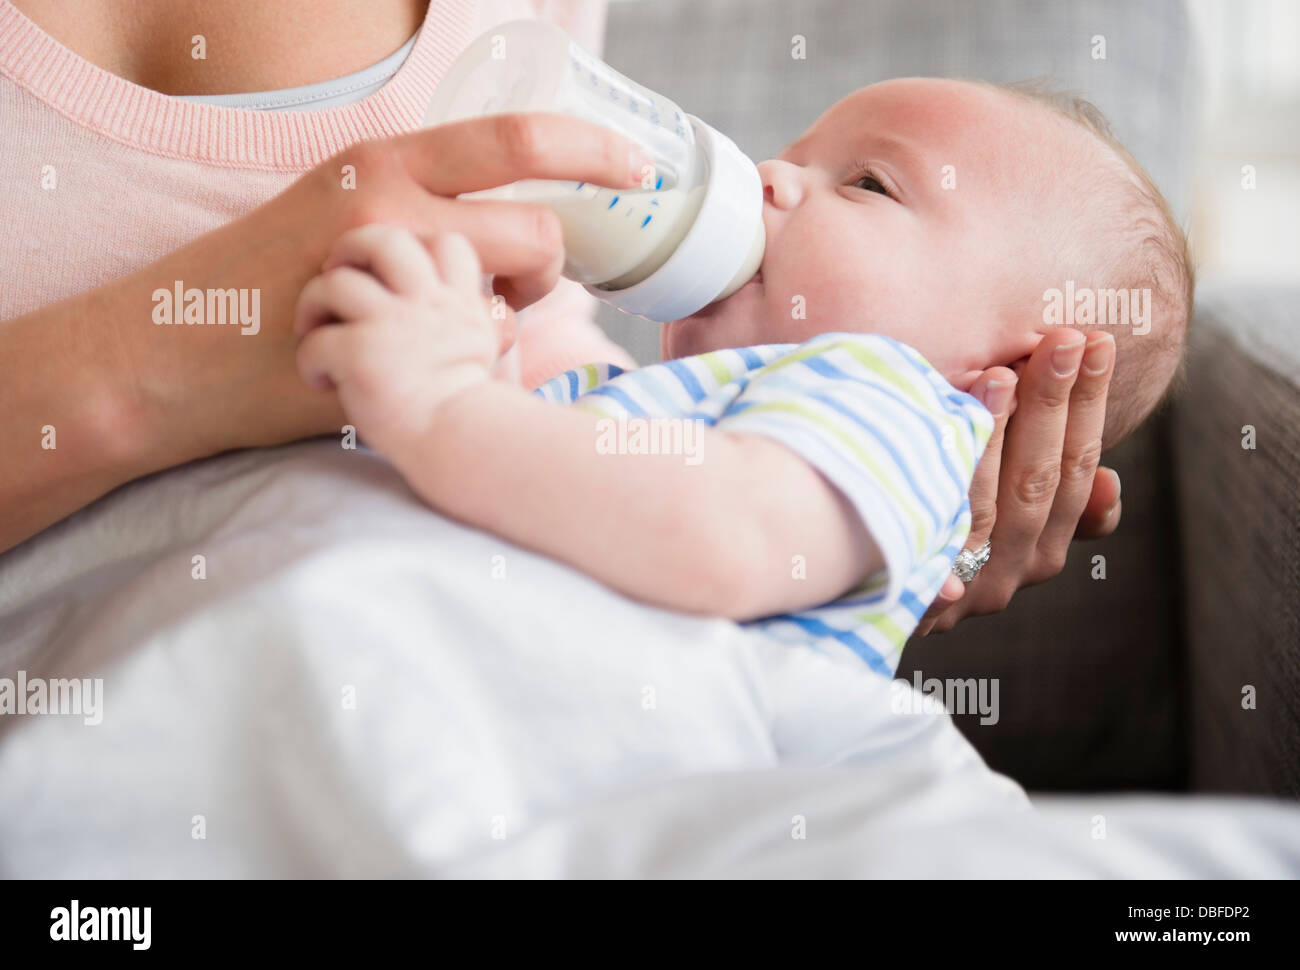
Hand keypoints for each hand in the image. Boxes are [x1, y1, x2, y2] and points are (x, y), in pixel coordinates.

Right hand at [113, 113, 650, 463]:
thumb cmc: (259, 277)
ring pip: (515, 297)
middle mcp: (393, 209)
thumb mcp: (337, 205)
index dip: (594, 150)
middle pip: (539, 230)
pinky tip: (422, 356)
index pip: (517, 138)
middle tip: (523, 285)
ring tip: (458, 321)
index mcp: (385, 161)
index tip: (641, 166)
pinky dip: (471, 355)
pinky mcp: (385, 350)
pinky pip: (473, 352)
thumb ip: (418, 208)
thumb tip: (503, 234)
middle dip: (552, 266)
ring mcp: (391, 285)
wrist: (169, 350)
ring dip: (514, 313)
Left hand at [295, 225, 502, 459]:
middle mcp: (428, 303)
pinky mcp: (361, 353)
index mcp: (459, 300)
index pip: (445, 242)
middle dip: (351, 249)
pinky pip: (316, 341)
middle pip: (386, 238)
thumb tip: (483, 304)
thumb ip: (472, 315)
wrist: (460, 444)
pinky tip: (320, 380)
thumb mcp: (483, 349)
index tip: (395, 277)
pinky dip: (309, 360)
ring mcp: (394, 325)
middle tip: (336, 273)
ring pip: (337, 281)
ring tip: (314, 329)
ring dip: (314, 303)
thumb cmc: (468, 410)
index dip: (414, 248)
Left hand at [915, 328, 1120, 635]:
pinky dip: (951, 465)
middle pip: (1043, 481)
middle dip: (1058, 405)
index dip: (1090, 408)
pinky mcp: (917, 579)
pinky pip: (938, 516)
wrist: (857, 594)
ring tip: (1008, 369)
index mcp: (1043, 553)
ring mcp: (962, 581)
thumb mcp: (1001, 524)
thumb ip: (1052, 501)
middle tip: (1067, 338)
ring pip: (994, 501)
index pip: (1079, 473)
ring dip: (1002, 430)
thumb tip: (1109, 483)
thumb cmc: (938, 536)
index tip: (1098, 343)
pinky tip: (950, 418)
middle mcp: (1011, 573)